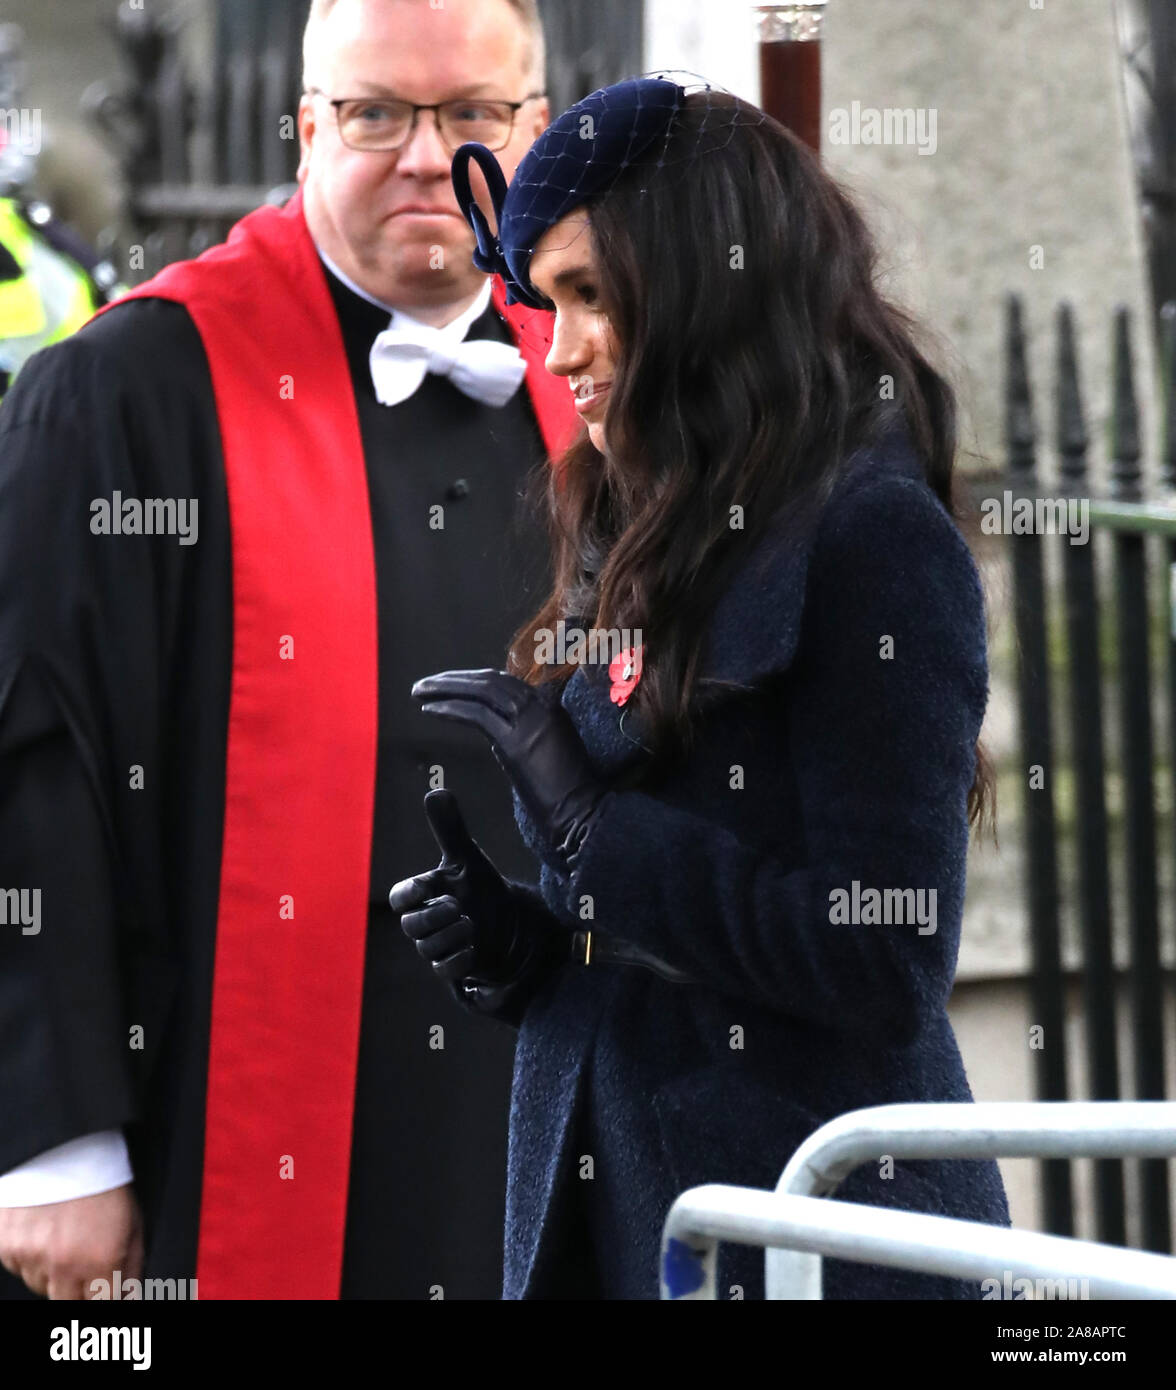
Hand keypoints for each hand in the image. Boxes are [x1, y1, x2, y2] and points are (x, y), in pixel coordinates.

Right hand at [0, 1184, 142, 1298]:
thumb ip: (132, 1268)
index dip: (103, 1300)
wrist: (66, 1146)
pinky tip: (45, 1229)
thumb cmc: (104, 1182)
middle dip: (78, 1290)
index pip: (102, 1307)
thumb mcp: (133, 1223)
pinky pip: (20, 1268)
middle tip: (84, 1262)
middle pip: (67, 1304)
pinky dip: (31, 1256)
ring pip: (41, 1286)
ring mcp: (31, 1257)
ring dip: (53, 1272)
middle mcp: (64, 1264)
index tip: (103, 1291)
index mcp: (101, 1259)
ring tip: (64, 1236)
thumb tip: (129, 1298)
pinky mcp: (7, 1247)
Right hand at [389, 788, 522, 980]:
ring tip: (472, 925)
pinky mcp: (453, 967)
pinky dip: (458, 961)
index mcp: (425, 894)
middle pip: (410, 925)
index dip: (409, 893)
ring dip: (450, 937)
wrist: (510, 922)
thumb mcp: (468, 857)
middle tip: (458, 906)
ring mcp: (437, 946)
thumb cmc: (480, 887)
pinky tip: (474, 949)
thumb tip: (436, 791)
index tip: (428, 887)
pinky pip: (445, 971)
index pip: (400, 897)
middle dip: (433, 916)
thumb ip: (450, 828)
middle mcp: (425, 921)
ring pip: (427, 948)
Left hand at [411, 669, 609, 869]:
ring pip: (481, 690)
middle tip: (426, 684)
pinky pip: (476, 714)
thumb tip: (496, 730)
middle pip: (490, 680)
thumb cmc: (568, 792)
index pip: (504, 683)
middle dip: (454, 679)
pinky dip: (449, 708)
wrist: (581, 813)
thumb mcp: (549, 750)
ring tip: (420, 691)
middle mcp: (540, 705)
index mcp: (549, 706)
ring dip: (446, 688)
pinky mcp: (515, 740)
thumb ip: (525, 734)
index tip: (449, 684)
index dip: (472, 680)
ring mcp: (529, 719)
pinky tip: (429, 710)